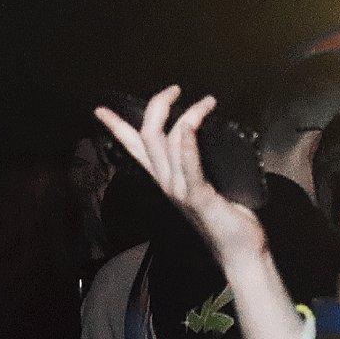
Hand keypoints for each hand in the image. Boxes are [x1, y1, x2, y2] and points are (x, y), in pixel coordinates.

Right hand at [95, 88, 264, 262]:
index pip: (134, 148)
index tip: (101, 108)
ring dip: (187, 116)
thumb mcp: (205, 183)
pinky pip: (189, 167)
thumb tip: (203, 136)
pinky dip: (188, 145)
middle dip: (157, 106)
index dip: (117, 127)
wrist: (238, 250)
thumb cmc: (226, 215)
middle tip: (175, 88)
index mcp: (165, 178)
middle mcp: (167, 182)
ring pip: (168, 145)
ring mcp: (180, 190)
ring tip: (207, 102)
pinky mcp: (200, 197)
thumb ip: (196, 164)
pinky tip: (191, 127)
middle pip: (147, 137)